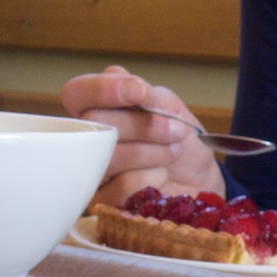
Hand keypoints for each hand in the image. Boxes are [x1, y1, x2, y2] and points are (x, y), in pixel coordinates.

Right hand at [60, 65, 225, 205]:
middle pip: (95, 123)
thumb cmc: (179, 140)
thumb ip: (145, 94)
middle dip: (142, 125)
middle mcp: (87, 137)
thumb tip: (117, 75)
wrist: (200, 180)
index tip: (138, 91)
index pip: (76, 93)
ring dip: (151, 151)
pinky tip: (161, 175)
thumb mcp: (170, 109)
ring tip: (173, 152)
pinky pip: (121, 185)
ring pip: (109, 155)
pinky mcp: (102, 201)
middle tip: (174, 130)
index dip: (103, 89)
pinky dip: (151, 176)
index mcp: (97, 107)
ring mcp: (90, 171)